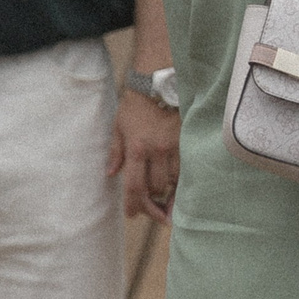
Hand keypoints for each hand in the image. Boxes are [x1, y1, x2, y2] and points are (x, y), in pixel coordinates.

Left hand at [107, 90, 180, 221]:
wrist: (159, 84)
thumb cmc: (135, 105)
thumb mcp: (119, 127)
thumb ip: (116, 152)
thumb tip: (110, 174)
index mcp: (137, 149)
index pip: (134, 186)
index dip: (133, 205)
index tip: (132, 215)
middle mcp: (157, 151)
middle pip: (155, 188)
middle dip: (151, 202)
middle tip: (150, 211)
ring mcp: (175, 147)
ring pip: (173, 181)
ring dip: (167, 192)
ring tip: (164, 201)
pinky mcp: (187, 141)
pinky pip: (186, 169)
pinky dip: (181, 180)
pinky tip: (177, 187)